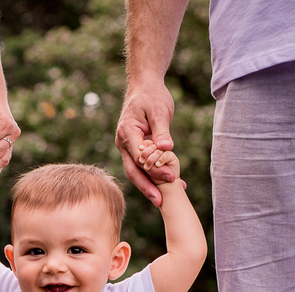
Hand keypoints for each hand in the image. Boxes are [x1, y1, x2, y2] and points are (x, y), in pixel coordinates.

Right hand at [116, 80, 175, 205]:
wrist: (144, 87)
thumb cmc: (152, 96)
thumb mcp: (159, 111)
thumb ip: (162, 130)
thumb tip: (166, 147)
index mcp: (127, 133)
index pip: (139, 157)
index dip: (154, 170)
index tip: (171, 178)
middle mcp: (123, 143)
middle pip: (133, 171)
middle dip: (147, 187)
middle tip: (161, 202)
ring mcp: (128, 148)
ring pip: (137, 172)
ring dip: (150, 186)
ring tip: (164, 200)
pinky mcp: (135, 149)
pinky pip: (143, 166)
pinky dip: (154, 176)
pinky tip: (168, 184)